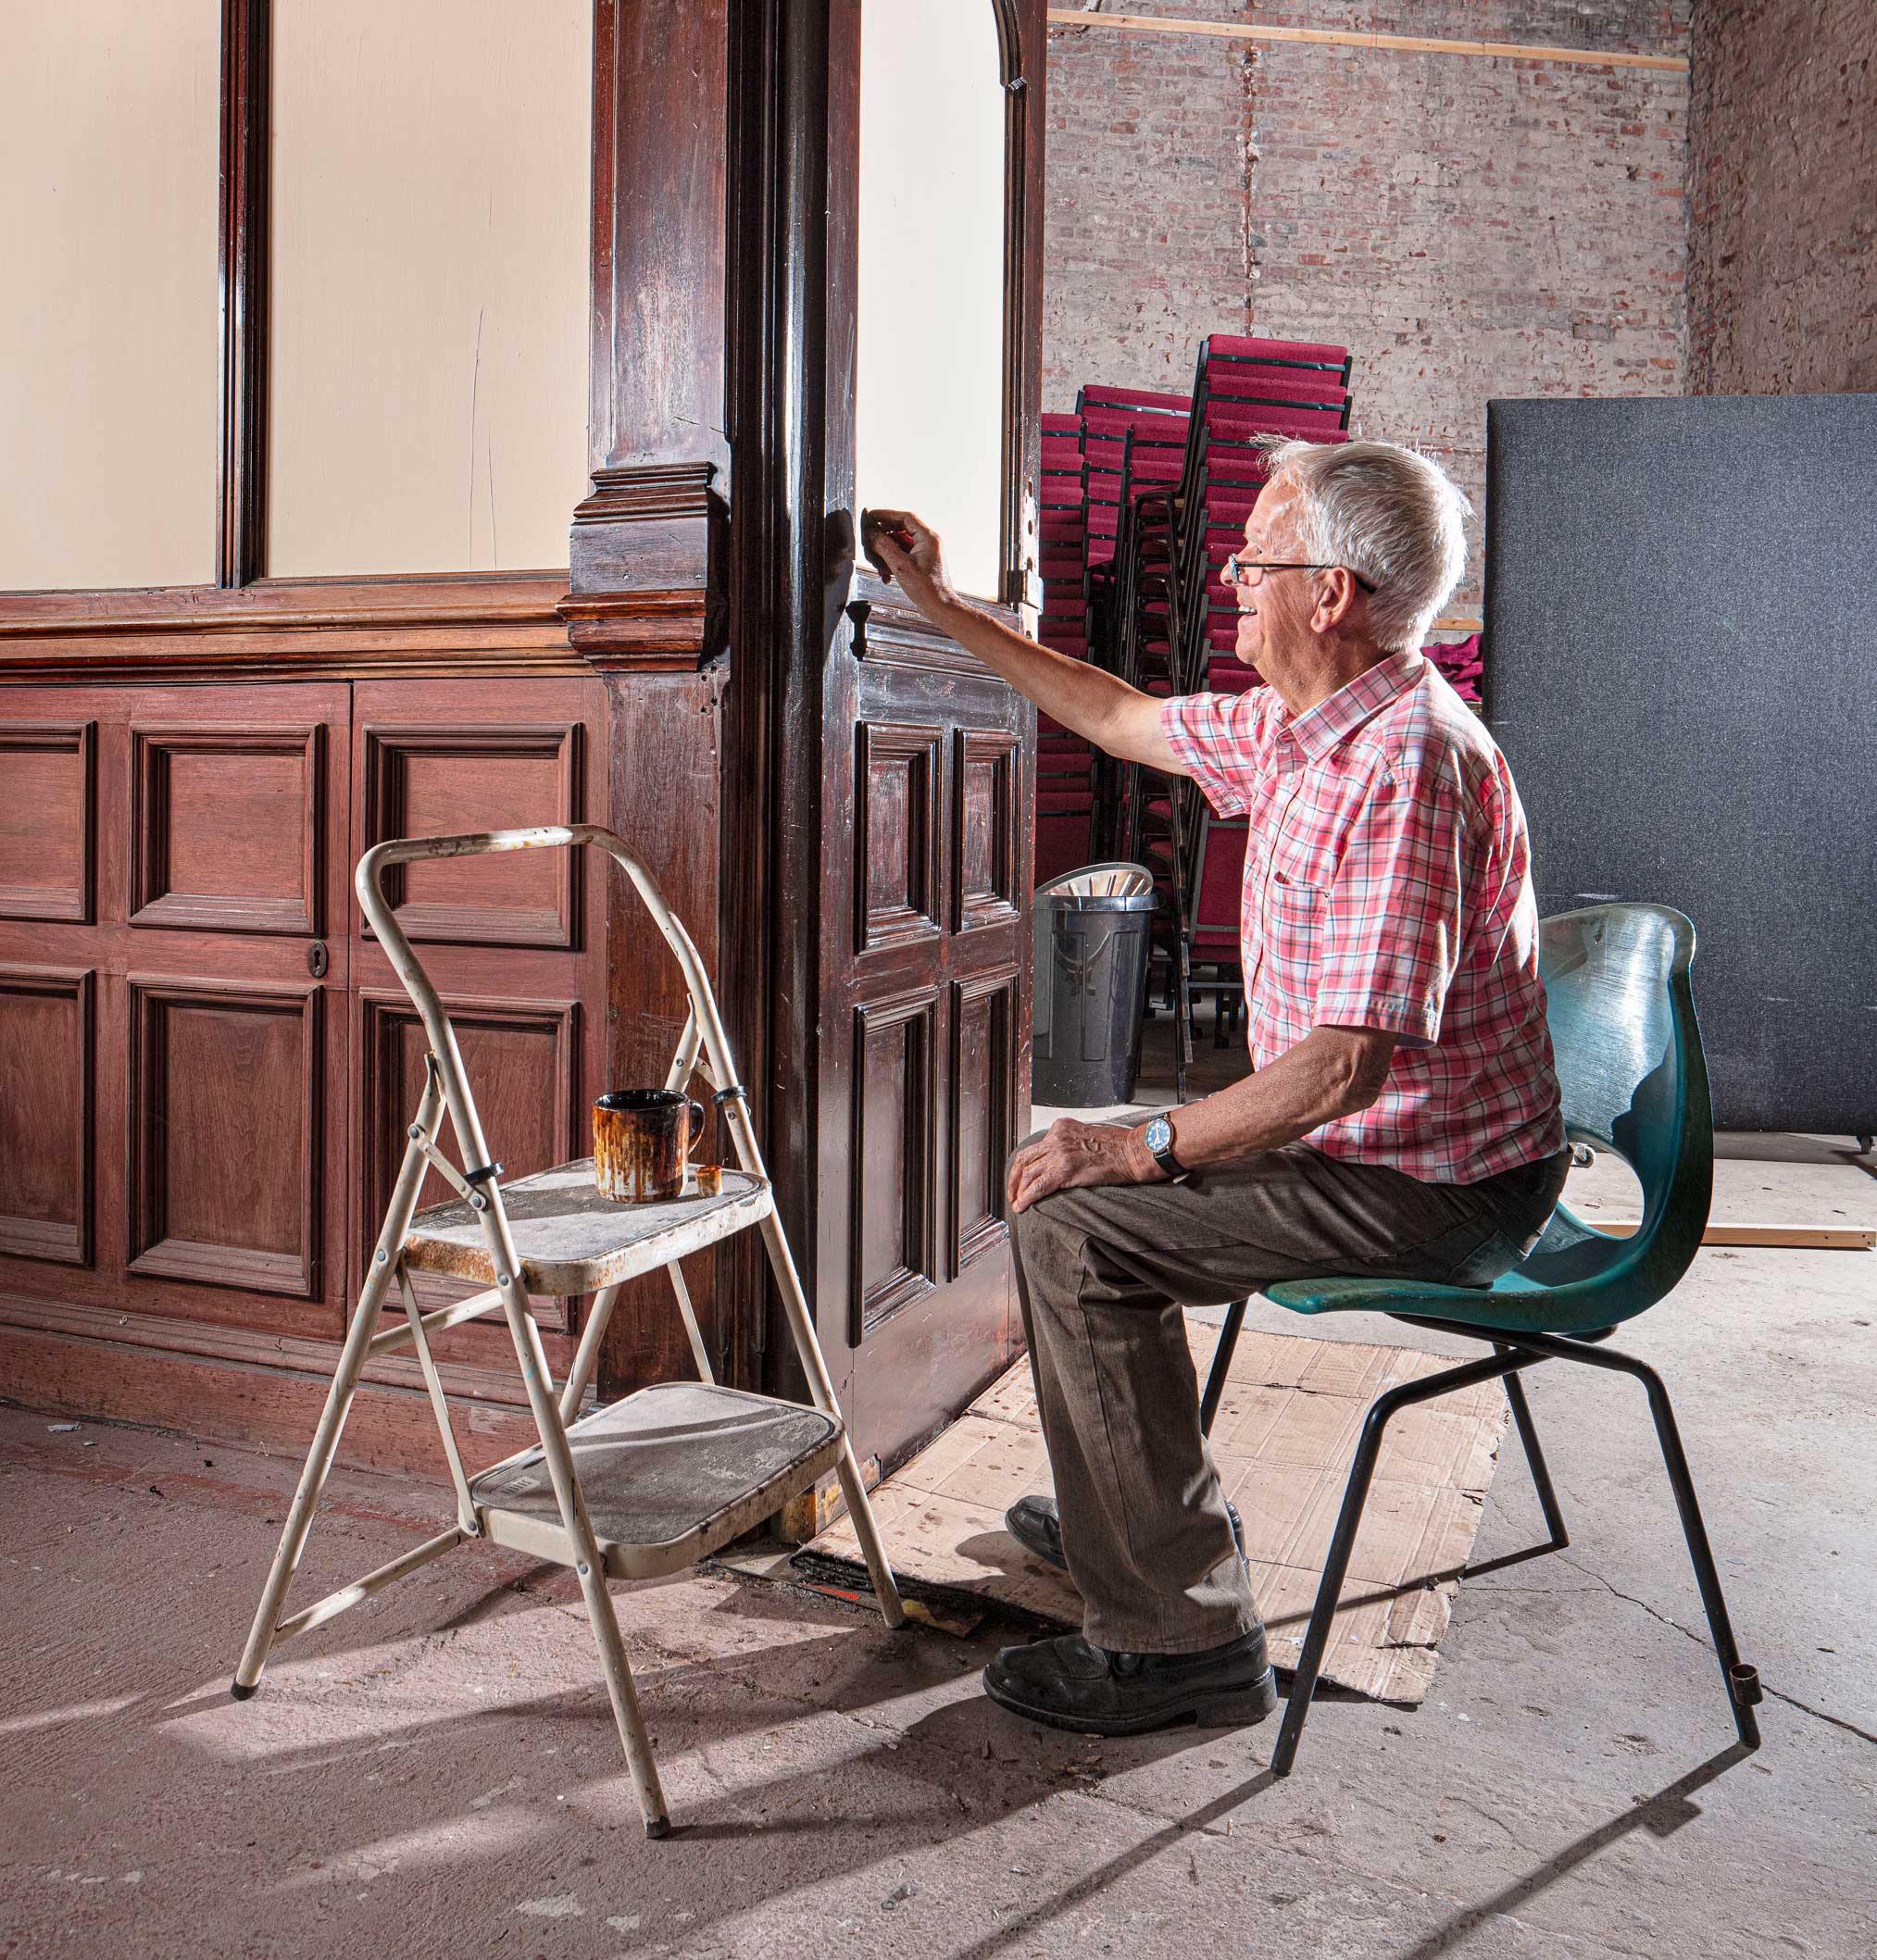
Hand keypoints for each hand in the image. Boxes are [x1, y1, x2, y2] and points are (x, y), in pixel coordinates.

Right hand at [862, 508, 953, 618]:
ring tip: (877, 564)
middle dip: (882, 538)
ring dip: (884, 553)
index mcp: (927, 538)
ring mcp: (923, 553)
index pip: (904, 517)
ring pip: (897, 544)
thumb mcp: (901, 566)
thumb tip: (871, 533)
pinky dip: (890, 562)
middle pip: (899, 530)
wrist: (938, 607)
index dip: (885, 515)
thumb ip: (884, 546)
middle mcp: (927, 542)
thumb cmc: (928, 589)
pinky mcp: (919, 563)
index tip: (871, 517)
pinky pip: (900, 555)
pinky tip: (885, 574)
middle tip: (869, 543)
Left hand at [1006, 1118, 1159, 1214]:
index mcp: (1062, 1128)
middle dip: (1015, 1178)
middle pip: (1025, 1159)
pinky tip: (1022, 1206)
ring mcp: (1059, 1154)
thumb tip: (1062, 1161)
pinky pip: (1038, 1187)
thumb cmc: (1119, 1146)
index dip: (1025, 1164)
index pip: (1035, 1147)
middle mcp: (1057, 1138)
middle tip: (1012, 1191)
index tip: (1022, 1175)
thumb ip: (1071, 1144)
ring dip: (1018, 1190)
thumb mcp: (1088, 1135)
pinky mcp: (1065, 1171)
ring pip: (1028, 1174)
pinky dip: (1027, 1198)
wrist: (1133, 1152)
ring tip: (1016, 1202)